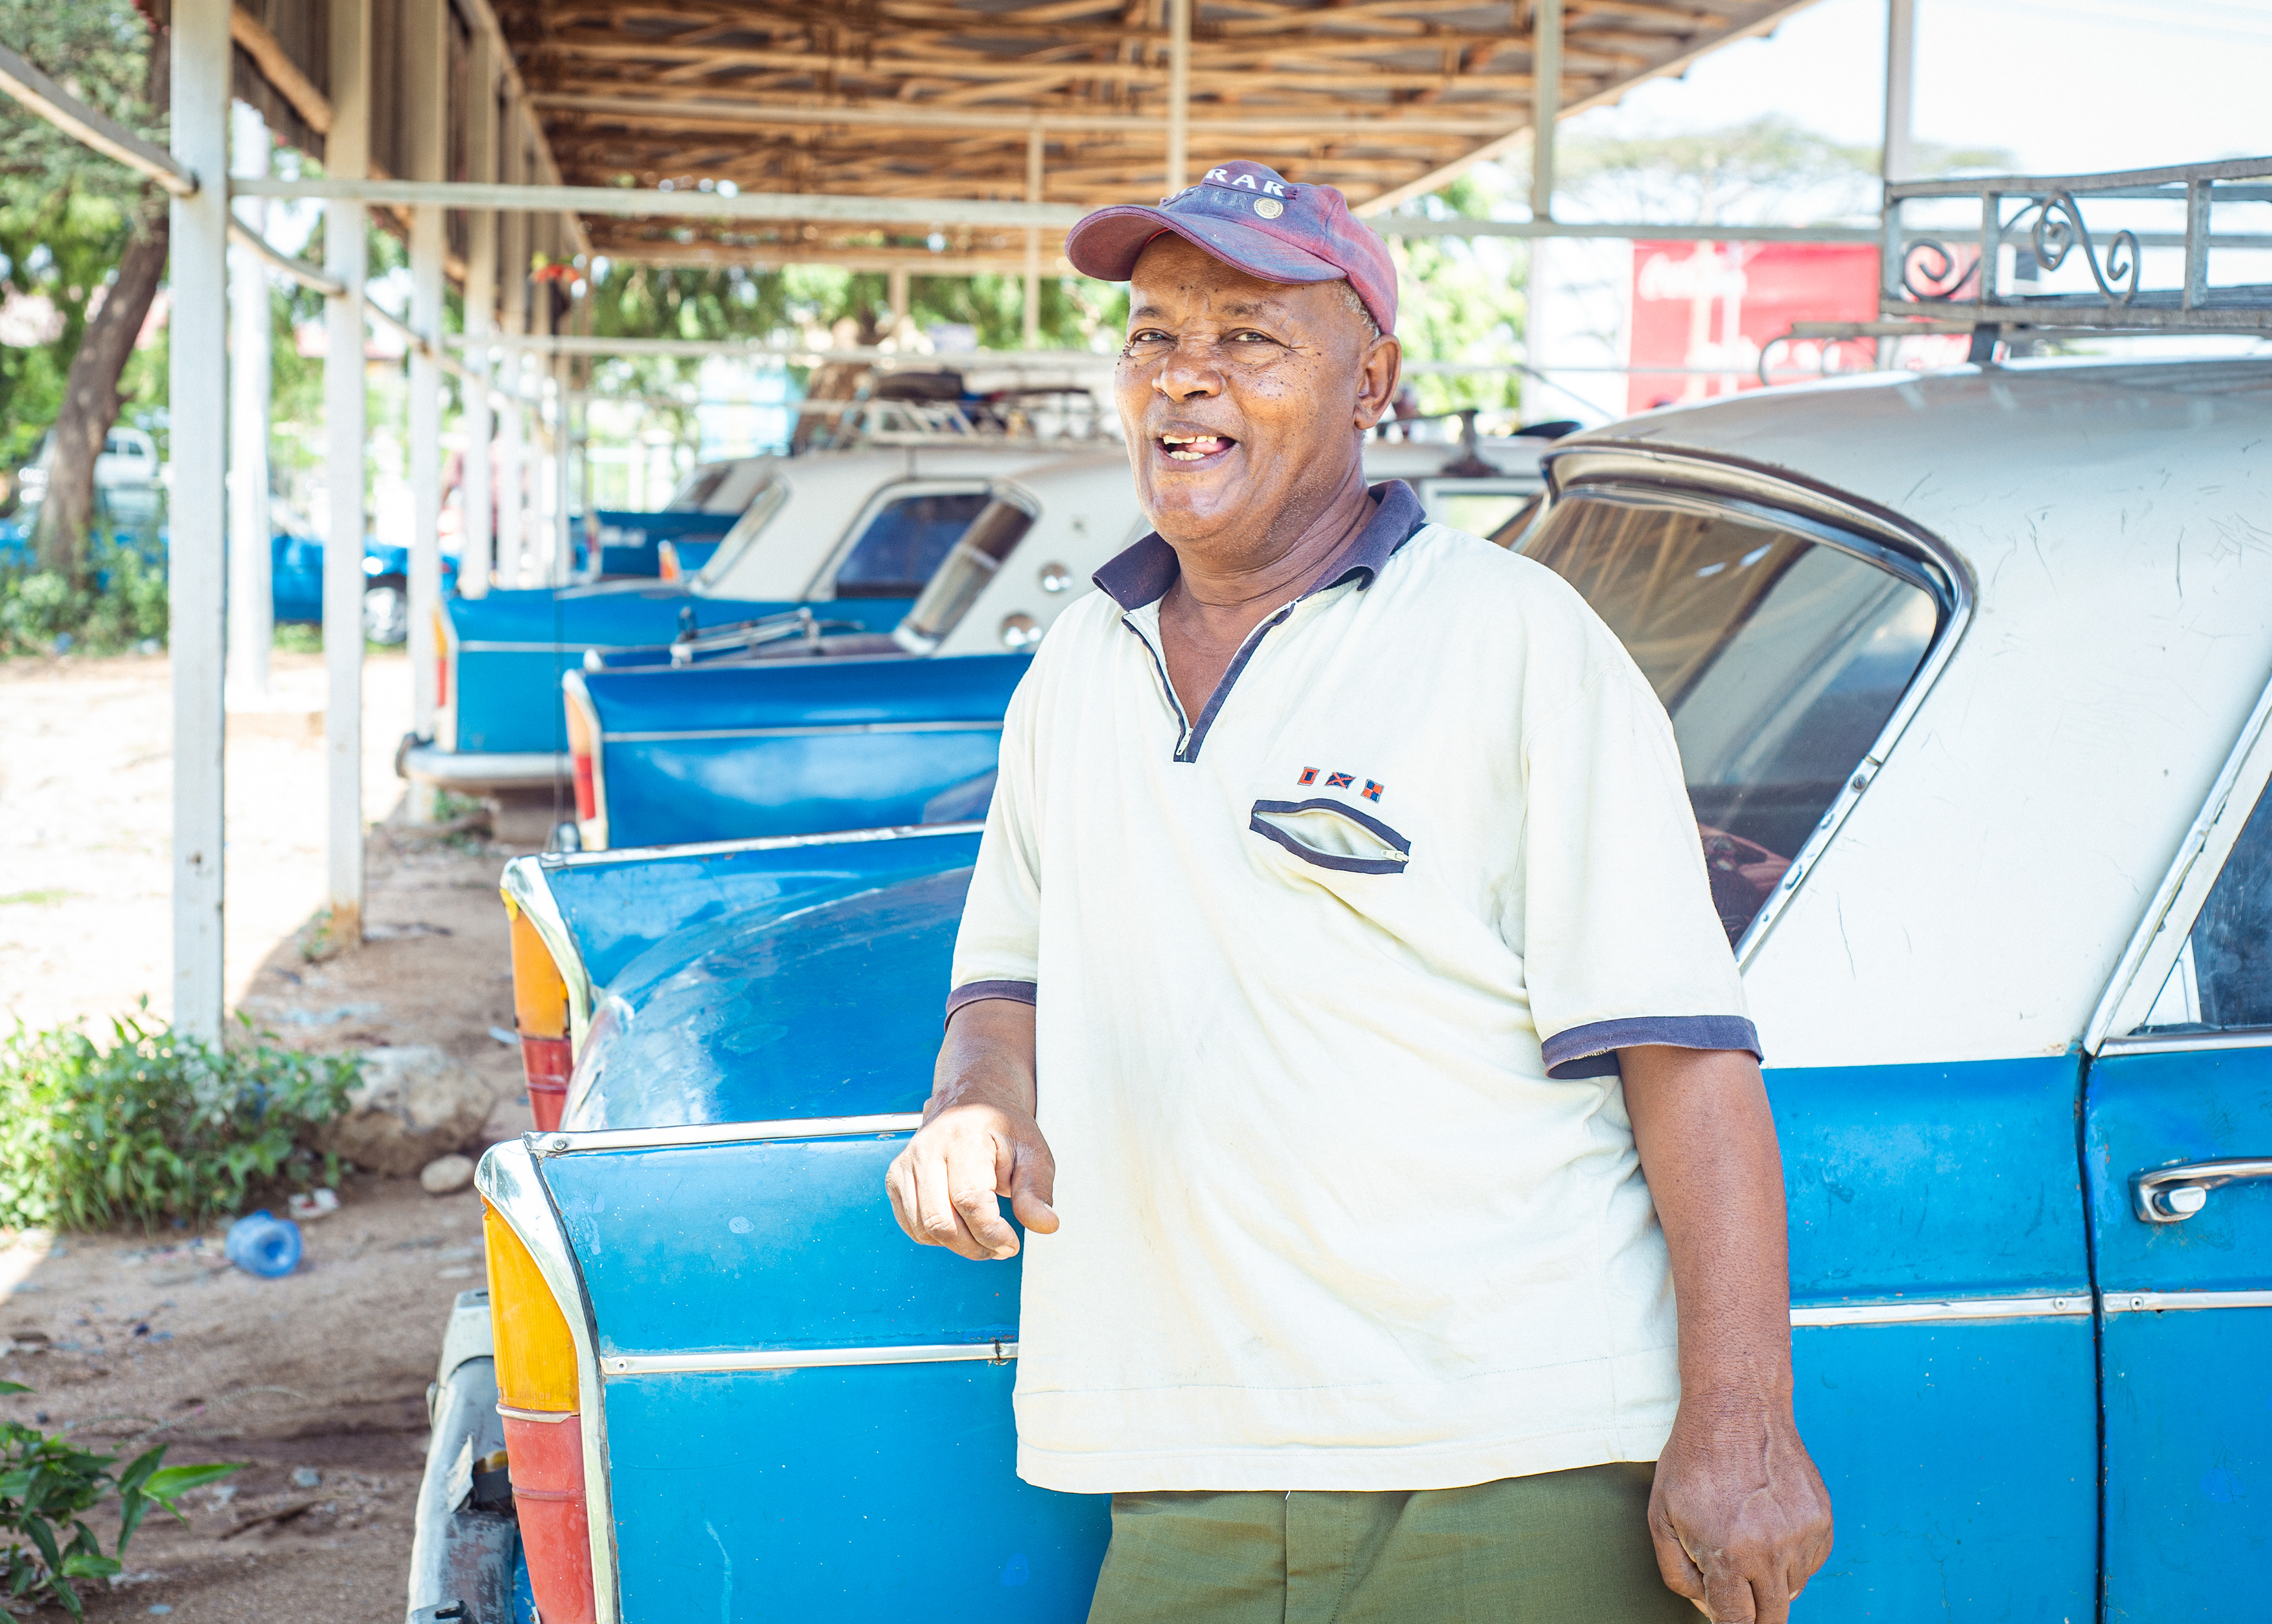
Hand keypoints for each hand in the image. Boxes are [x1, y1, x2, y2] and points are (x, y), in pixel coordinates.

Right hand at [885, 1100, 1057, 1261]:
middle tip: (1000, 1246)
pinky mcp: (895, 1178)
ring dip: (957, 1245)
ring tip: (983, 1236)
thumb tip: (1046, 1225)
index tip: (1011, 1244)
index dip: (991, 1232)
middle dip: (975, 1246)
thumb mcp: (1032, 1152)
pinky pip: (911, 1226)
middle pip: (942, 1221)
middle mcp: (928, 1148)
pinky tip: (960, 1225)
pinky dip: (936, 1238)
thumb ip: (1036, 1191)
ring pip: (924, 1229)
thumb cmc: (1001, 1128)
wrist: (970, 1101)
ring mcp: (907, 1163)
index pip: (970, 1200)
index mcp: (963, 1137)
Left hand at [1648, 1395, 1832, 1621]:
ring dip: (1770, 1581)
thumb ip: (1679, 1574)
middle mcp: (1772, 1551)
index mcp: (1729, 1555)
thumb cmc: (1694, 1460)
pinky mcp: (1822, 1520)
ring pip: (1792, 1590)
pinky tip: (1768, 1526)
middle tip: (1736, 1592)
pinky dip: (1791, 1558)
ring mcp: (1802, 1535)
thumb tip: (1706, 1608)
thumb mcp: (1662, 1517)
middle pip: (1772, 1618)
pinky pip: (1810, 1563)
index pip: (1737, 1623)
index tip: (1727, 1618)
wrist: (1736, 1407)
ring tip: (1745, 1538)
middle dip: (1753, 1615)